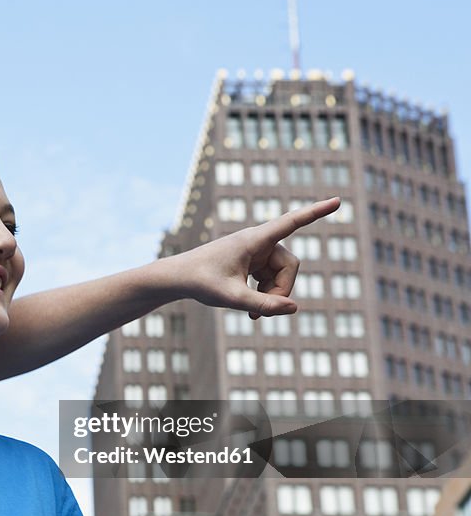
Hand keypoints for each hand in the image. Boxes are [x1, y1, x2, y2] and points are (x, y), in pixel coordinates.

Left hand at [168, 197, 339, 317]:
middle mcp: (258, 241)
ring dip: (271, 296)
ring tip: (250, 313)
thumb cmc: (200, 281)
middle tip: (260, 312)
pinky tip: (250, 311)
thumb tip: (295, 308)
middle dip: (281, 290)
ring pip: (281, 276)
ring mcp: (256, 252)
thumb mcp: (232, 297)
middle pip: (290, 266)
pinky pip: (271, 279)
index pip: (291, 222)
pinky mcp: (252, 262)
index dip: (316, 213)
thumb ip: (263, 304)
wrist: (178, 278)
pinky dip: (265, 295)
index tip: (338, 201)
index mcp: (254, 240)